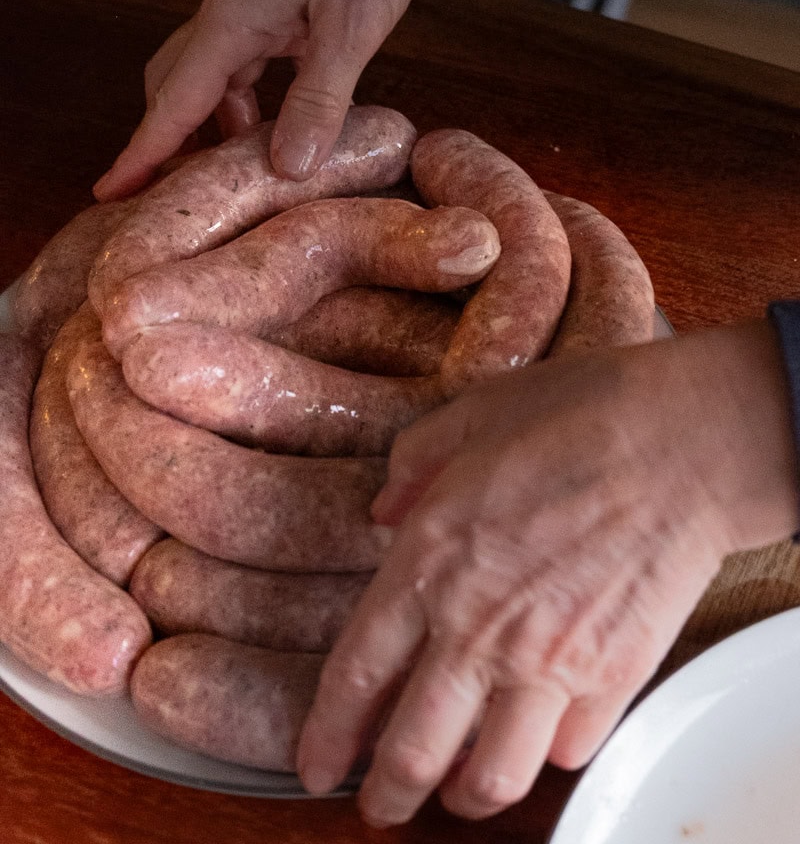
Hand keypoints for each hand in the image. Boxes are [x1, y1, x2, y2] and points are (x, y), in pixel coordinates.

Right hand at [93, 0, 478, 199]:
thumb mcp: (350, 28)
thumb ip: (317, 99)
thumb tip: (288, 169)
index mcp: (230, 21)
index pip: (173, 102)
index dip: (143, 151)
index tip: (109, 192)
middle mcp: (227, 18)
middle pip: (173, 89)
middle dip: (168, 142)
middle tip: (179, 197)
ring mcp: (248, 13)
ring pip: (208, 82)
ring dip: (213, 127)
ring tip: (234, 177)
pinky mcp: (274, 13)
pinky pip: (241, 70)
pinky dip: (244, 105)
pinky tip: (272, 129)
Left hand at [297, 321, 795, 824]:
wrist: (682, 443)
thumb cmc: (578, 416)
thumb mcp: (470, 415)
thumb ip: (414, 464)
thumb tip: (385, 506)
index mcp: (429, 564)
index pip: (355, 676)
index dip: (327, 735)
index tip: (315, 764)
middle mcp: (478, 630)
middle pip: (412, 752)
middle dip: (384, 797)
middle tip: (377, 808)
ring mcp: (548, 665)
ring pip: (490, 779)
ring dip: (463, 799)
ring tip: (455, 794)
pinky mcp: (613, 680)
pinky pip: (568, 750)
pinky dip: (547, 757)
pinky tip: (539, 738)